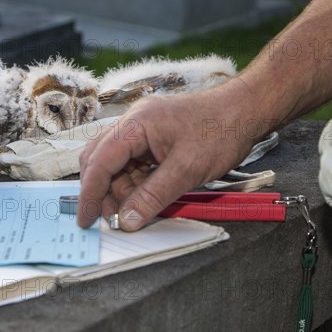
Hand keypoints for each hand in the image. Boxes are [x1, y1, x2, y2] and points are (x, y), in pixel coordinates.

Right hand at [77, 80, 260, 230]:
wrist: (245, 111)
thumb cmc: (220, 131)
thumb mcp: (186, 170)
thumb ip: (153, 196)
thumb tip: (126, 221)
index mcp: (135, 124)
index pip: (99, 161)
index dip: (90, 194)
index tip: (86, 220)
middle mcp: (133, 124)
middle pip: (100, 160)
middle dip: (102, 192)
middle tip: (108, 219)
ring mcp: (142, 130)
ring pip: (116, 165)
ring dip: (120, 190)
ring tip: (131, 212)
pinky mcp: (153, 139)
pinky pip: (134, 164)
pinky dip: (135, 184)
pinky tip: (144, 199)